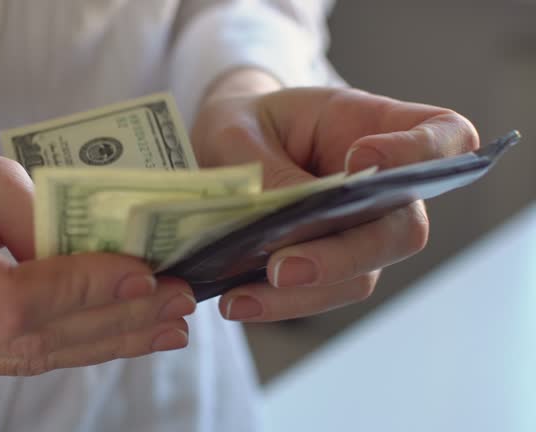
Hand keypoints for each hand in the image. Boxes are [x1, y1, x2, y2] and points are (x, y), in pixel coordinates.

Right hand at [0, 130, 195, 384]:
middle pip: (28, 338)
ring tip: (168, 322)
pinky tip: (122, 331)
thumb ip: (36, 215)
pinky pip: (19, 359)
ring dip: (108, 339)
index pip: (6, 299)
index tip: (143, 273)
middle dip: (115, 318)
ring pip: (31, 358)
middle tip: (179, 300)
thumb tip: (107, 261)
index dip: (80, 291)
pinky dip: (77, 343)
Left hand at [191, 70, 478, 321]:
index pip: (443, 136)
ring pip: (361, 275)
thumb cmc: (243, 126)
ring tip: (241, 299)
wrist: (223, 152)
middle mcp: (383, 187)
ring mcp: (361, 231)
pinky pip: (322, 293)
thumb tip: (288, 231)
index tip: (363, 158)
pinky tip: (240, 302)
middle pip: (402, 230)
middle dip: (344, 254)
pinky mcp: (331, 266)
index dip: (423, 151)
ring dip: (304, 292)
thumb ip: (267, 171)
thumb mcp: (238, 132)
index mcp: (372, 127)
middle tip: (282, 268)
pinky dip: (280, 303)